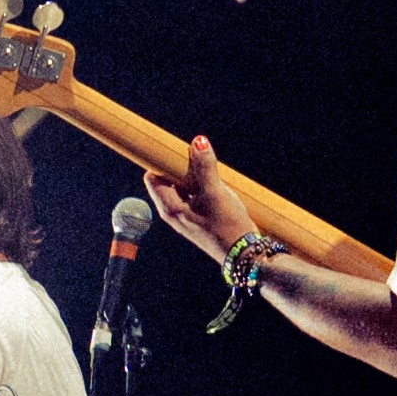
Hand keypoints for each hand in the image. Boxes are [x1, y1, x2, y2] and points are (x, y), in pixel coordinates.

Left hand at [147, 136, 260, 262]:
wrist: (244, 253)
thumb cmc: (226, 226)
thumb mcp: (215, 193)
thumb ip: (205, 167)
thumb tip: (198, 142)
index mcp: (170, 208)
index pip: (153, 178)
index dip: (159, 162)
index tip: (173, 149)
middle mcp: (174, 212)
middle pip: (168, 180)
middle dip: (180, 167)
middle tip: (197, 157)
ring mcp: (186, 216)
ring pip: (184, 187)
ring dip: (194, 175)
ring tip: (209, 171)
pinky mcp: (199, 217)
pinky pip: (195, 194)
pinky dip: (202, 185)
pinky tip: (217, 184)